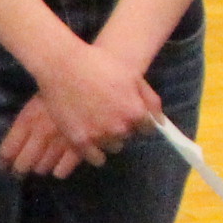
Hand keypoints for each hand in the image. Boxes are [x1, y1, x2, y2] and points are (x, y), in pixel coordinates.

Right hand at [1, 37, 160, 177]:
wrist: (62, 66)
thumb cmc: (100, 65)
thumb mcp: (133, 76)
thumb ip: (150, 100)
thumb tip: (161, 122)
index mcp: (135, 112)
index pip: (148, 128)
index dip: (139, 119)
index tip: (127, 111)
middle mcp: (119, 128)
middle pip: (129, 136)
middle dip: (123, 126)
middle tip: (108, 112)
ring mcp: (98, 136)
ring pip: (113, 146)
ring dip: (109, 138)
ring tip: (97, 121)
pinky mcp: (79, 142)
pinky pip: (95, 158)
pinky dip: (95, 152)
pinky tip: (91, 139)